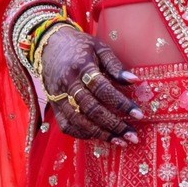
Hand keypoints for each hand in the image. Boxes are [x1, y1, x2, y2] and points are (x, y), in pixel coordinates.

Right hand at [39, 25, 145, 142]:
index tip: (139, 114)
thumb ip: (115, 65)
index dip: (121, 103)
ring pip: (79, 121)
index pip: (103, 88)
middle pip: (91, 109)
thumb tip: (134, 81)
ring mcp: (58, 96)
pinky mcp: (53, 105)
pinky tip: (100, 137)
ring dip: (101, 134)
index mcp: (81, 67)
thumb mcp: (99, 47)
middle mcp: (68, 83)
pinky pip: (66, 125)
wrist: (48, 45)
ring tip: (120, 141)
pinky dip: (83, 134)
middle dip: (114, 125)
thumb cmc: (79, 46)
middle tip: (133, 136)